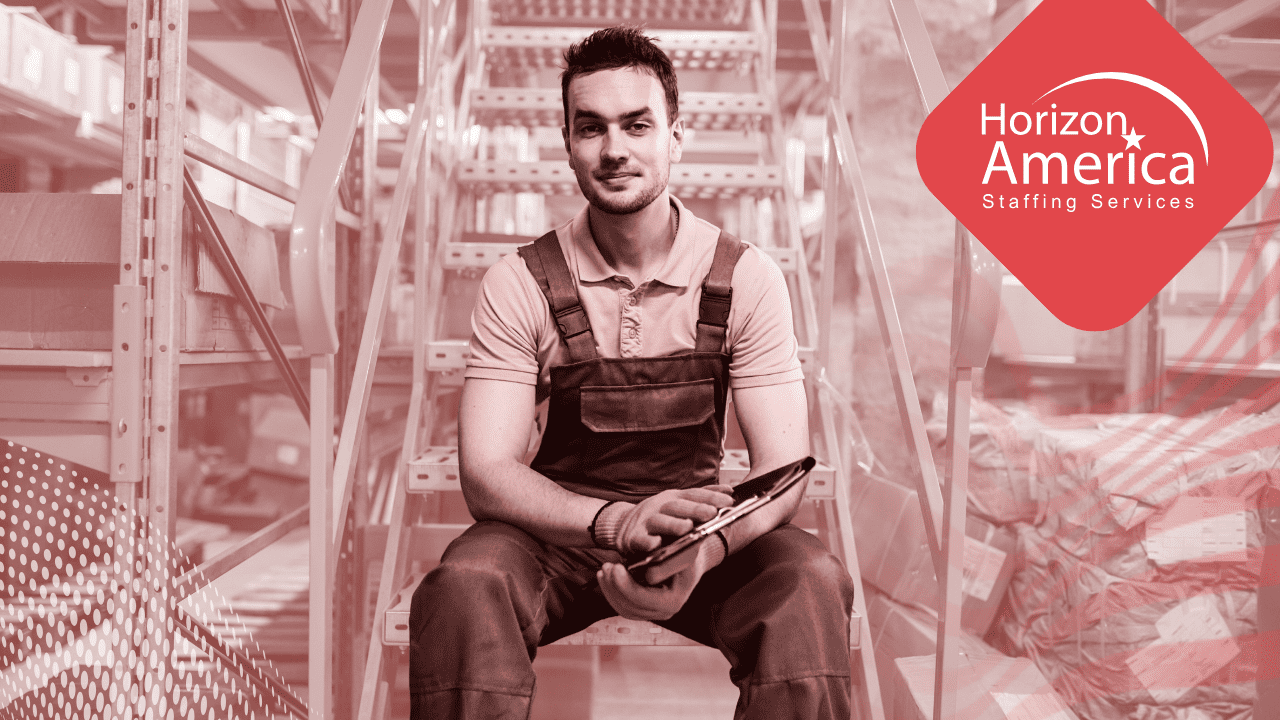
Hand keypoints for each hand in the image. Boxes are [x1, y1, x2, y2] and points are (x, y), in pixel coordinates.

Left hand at [596, 538, 719, 620]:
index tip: (616, 567)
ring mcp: (654, 612)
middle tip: (606, 566)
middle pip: (630, 607)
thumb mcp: (685, 552)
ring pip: (623, 608)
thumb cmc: (687, 551)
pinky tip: (607, 577)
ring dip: (610, 589)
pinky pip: (624, 606)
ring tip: (604, 569)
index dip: (625, 586)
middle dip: (614, 586)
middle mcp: (664, 612)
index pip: (642, 599)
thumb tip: (649, 576)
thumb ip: (670, 564)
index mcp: (673, 600)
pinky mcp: (645, 608)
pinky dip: (613, 591)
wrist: (690, 558)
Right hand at [608, 486, 732, 556]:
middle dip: (695, 509)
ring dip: (673, 524)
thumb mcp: (679, 504)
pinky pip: (640, 540)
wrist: (621, 526)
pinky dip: (647, 542)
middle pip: (678, 506)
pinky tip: (655, 545)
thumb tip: (729, 490)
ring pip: (659, 521)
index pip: (694, 494)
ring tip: (687, 528)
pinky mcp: (632, 538)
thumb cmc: (657, 517)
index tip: (729, 500)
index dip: (711, 496)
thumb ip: (702, 499)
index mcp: (673, 498)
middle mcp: (659, 506)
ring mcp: (645, 521)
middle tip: (712, 512)